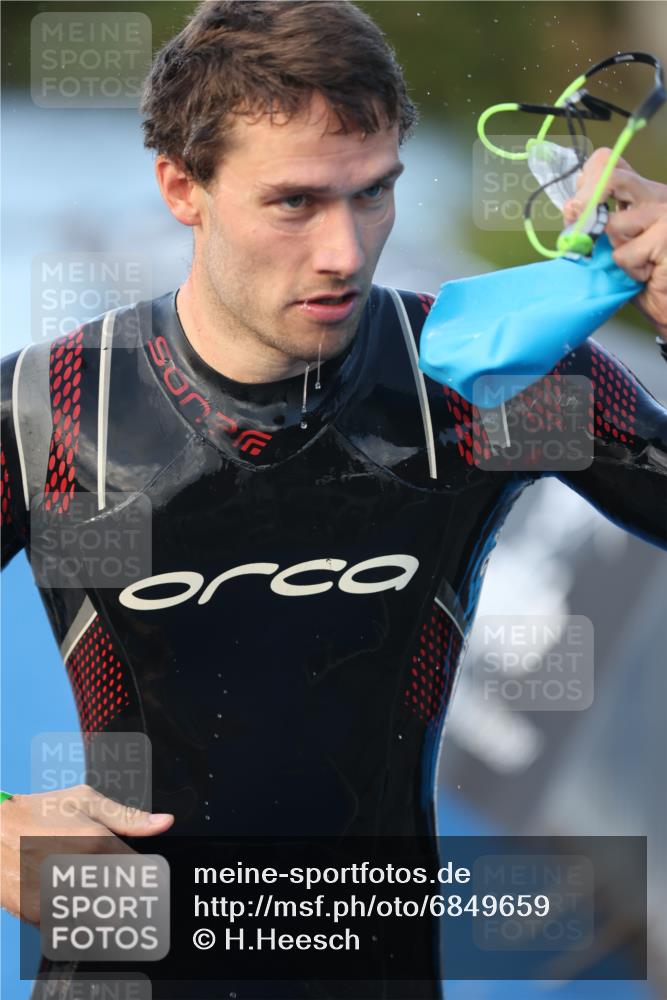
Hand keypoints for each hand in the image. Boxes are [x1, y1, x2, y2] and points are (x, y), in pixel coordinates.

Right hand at [0, 785, 173, 923]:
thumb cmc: (37, 811)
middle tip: (119, 885)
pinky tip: (67, 894)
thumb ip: (128, 817)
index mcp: (96, 843)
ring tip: (89, 887)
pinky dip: (74, 916)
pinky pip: (68, 926)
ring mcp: (56, 897)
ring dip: (101, 909)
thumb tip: (164, 823)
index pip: (141, 876)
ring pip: (97, 919)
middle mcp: (77, 873)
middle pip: (122, 901)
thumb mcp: (84, 801)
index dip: (149, 879)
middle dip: (126, 896)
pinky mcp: (36, 914)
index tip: (149, 880)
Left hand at [562, 148, 666, 339]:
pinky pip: (622, 253)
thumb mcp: (612, 245)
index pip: (608, 163)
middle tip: (583, 228)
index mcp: (641, 192)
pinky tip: (647, 273)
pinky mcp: (665, 235)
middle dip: (587, 203)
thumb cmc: (644, 276)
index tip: (577, 206)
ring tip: (636, 263)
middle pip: (610, 175)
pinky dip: (627, 270)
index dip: (586, 180)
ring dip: (613, 252)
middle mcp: (655, 195)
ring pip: (612, 224)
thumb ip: (594, 224)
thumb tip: (570, 208)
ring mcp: (663, 212)